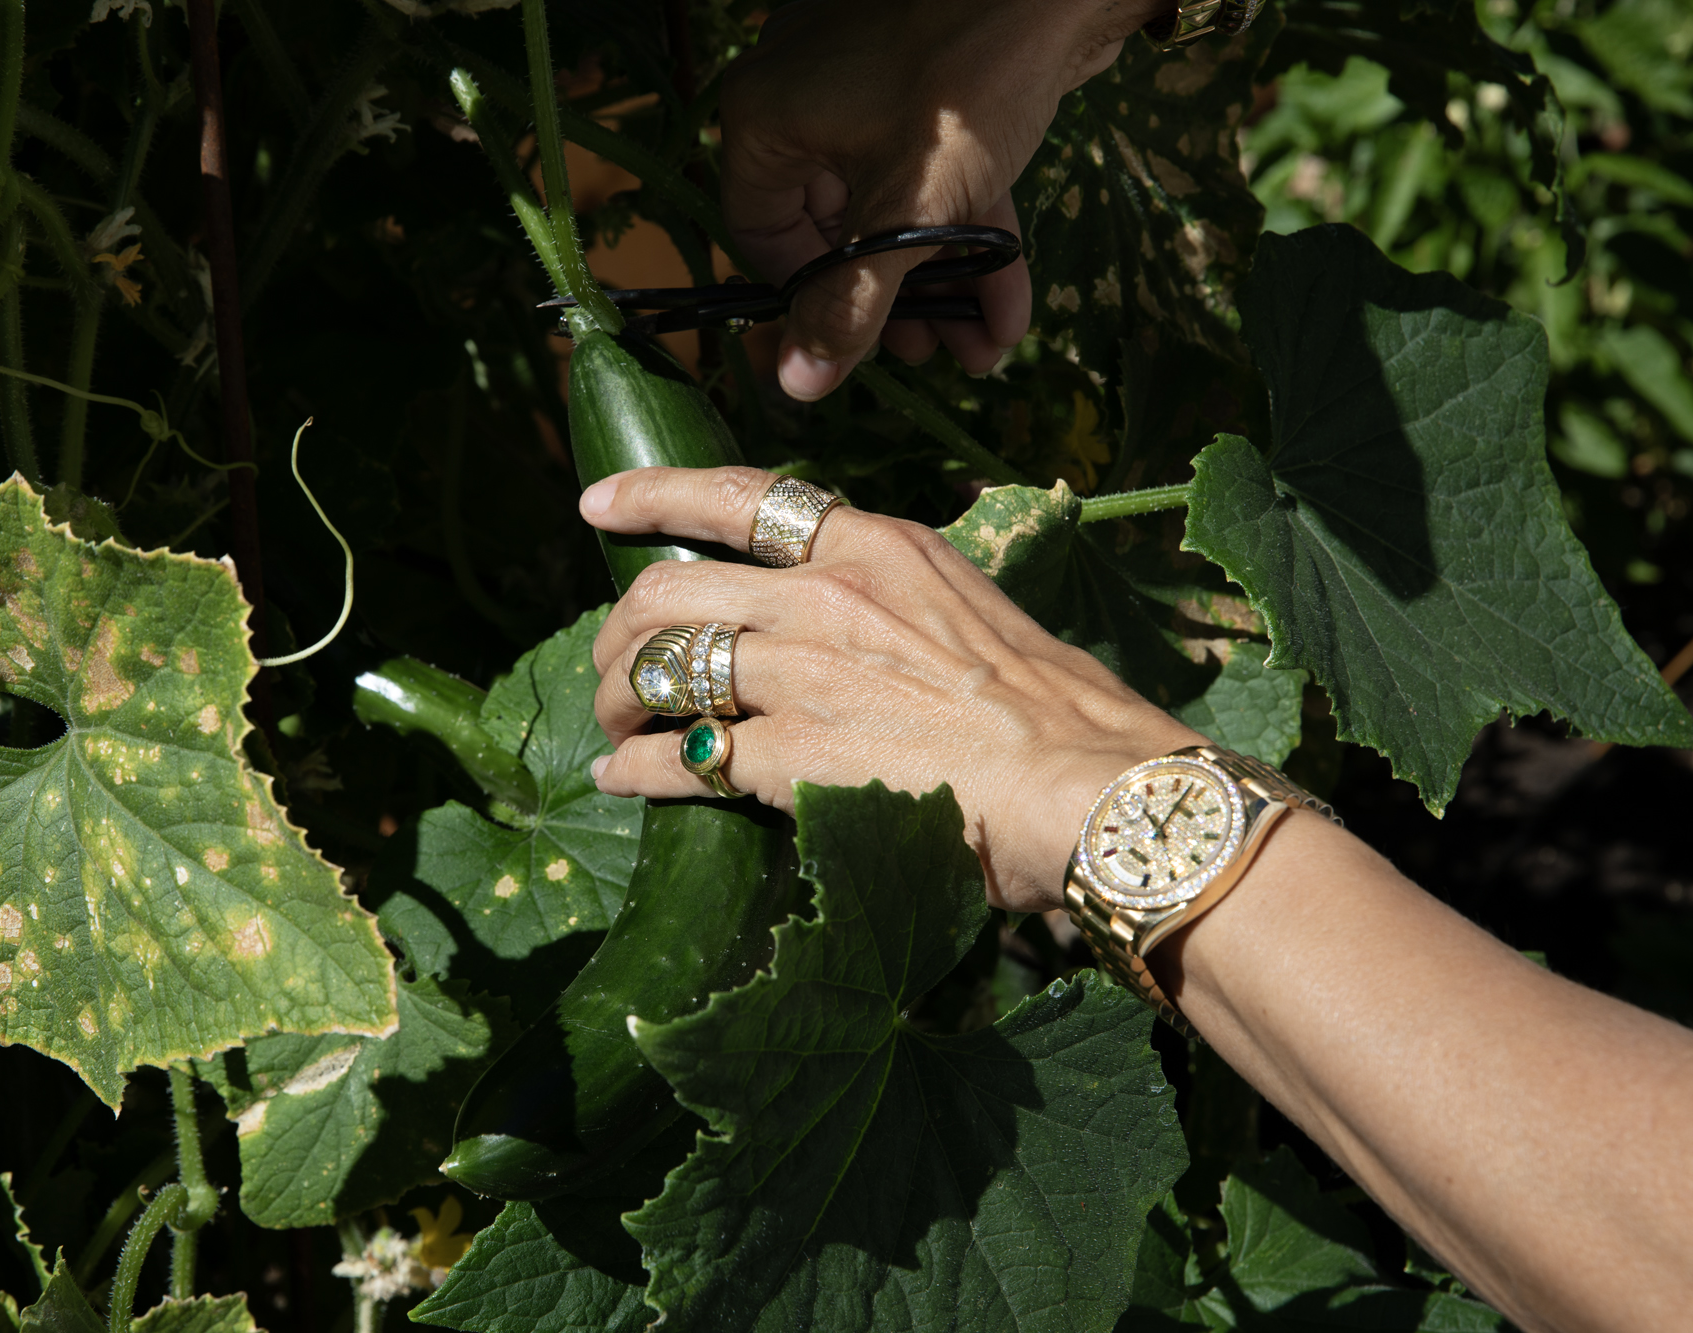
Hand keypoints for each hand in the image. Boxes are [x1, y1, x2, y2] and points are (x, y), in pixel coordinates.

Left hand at [581, 466, 1201, 910]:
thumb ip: (902, 606)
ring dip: (618, 701)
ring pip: (656, 668)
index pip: (741, 497)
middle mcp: (828, 595)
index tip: (598, 505)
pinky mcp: (793, 756)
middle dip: (619, 631)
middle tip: (612, 668)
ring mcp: (805, 673)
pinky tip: (627, 780)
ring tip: (617, 729)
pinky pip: (681, 756)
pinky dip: (641, 770)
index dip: (654, 495)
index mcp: (879, 548)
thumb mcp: (975, 615)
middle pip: (669, 591)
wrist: (1093, 791)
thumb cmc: (1060, 717)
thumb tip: (864, 632)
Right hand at [720, 0, 1168, 400]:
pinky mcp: (934, 81)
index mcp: (767, 117)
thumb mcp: (905, 212)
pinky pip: (935, 172)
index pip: (763, 235)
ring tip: (981, 346)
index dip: (811, 302)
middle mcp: (805, 96)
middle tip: (933, 353)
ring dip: (941, 283)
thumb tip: (797, 385)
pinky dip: (968, 232)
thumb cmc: (966, 85)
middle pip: (837, 228)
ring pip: (895, 206)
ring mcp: (871, 82)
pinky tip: (1010, 302)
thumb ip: (850, 304)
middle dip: (896, 303)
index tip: (861, 346)